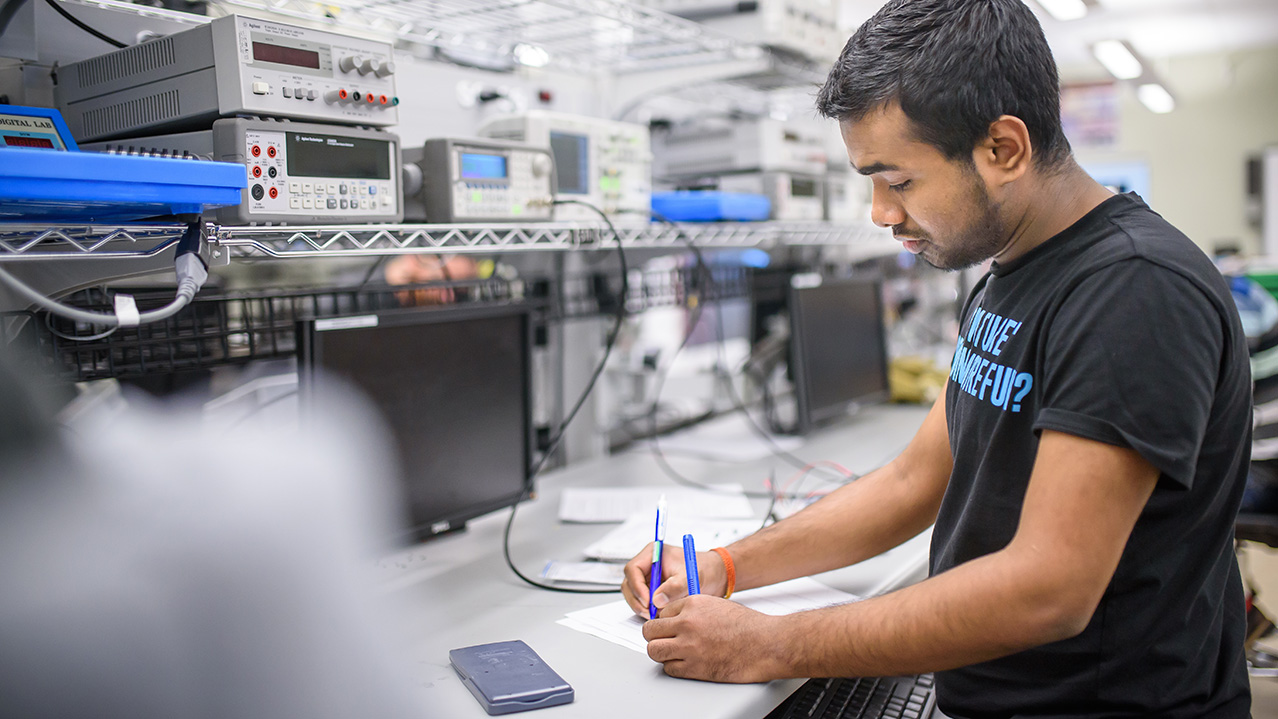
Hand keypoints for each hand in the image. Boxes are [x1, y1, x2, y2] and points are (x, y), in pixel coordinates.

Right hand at [621, 542, 726, 617]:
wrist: (715, 576)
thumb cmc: (703, 569)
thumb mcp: (689, 577)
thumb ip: (674, 588)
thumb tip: (656, 600)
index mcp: (654, 554)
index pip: (633, 569)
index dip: (637, 586)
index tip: (648, 601)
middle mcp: (648, 566)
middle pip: (629, 584)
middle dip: (637, 600)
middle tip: (649, 612)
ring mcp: (649, 579)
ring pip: (633, 595)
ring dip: (641, 607)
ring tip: (657, 614)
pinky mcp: (653, 590)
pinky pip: (642, 602)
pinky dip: (648, 610)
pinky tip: (660, 614)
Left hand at [642, 595, 785, 682]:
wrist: (766, 644)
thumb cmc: (747, 626)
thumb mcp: (716, 605)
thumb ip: (693, 610)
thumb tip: (675, 618)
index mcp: (693, 604)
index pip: (661, 612)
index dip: (665, 621)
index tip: (669, 627)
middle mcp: (687, 624)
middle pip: (650, 631)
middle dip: (655, 635)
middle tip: (662, 639)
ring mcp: (689, 646)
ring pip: (655, 650)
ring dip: (660, 651)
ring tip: (670, 651)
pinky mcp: (695, 667)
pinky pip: (669, 668)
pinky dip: (673, 666)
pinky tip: (684, 662)